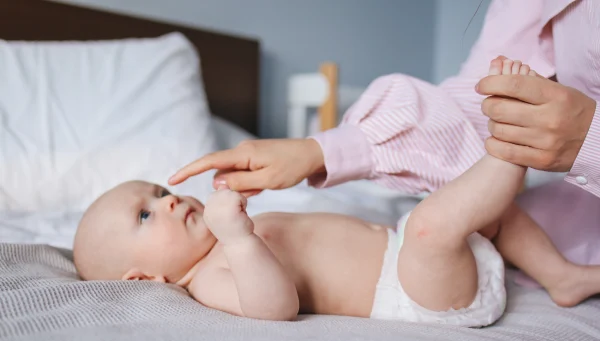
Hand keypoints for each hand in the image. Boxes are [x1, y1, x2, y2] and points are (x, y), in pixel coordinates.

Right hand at [168, 139, 324, 195]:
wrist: (313, 155)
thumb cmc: (293, 167)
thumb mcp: (267, 181)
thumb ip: (240, 183)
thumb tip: (217, 183)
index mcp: (243, 154)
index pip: (209, 162)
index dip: (189, 170)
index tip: (173, 179)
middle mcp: (242, 151)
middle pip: (222, 173)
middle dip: (232, 188)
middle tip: (257, 190)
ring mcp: (248, 155)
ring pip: (234, 177)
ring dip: (245, 188)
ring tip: (266, 186)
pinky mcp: (255, 159)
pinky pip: (244, 175)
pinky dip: (251, 185)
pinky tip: (267, 184)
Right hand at [203, 186, 253, 244]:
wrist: (241, 243)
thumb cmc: (235, 228)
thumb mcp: (226, 211)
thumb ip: (222, 198)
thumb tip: (222, 185)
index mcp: (207, 210)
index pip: (218, 194)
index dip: (228, 202)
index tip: (230, 216)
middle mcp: (209, 208)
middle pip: (225, 191)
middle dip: (234, 201)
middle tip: (235, 216)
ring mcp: (218, 208)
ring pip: (232, 192)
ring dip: (239, 202)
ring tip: (238, 215)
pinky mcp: (228, 208)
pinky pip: (239, 196)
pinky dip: (244, 204)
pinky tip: (241, 215)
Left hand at [476, 71, 596, 171]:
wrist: (597, 140)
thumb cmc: (571, 111)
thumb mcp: (558, 90)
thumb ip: (527, 78)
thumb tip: (496, 62)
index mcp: (555, 95)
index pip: (514, 84)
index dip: (490, 83)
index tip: (481, 85)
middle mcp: (550, 118)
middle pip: (500, 109)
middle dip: (487, 104)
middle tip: (489, 104)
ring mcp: (546, 141)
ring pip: (499, 130)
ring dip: (491, 124)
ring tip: (498, 121)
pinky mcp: (542, 160)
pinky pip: (504, 151)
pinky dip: (493, 143)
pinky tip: (496, 138)